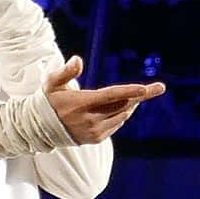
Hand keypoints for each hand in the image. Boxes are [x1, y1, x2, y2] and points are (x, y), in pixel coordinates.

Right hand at [44, 56, 165, 143]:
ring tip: (135, 95)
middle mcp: (90, 119)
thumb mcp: (52, 83)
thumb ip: (65, 71)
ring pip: (122, 115)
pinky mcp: (96, 139)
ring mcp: (94, 131)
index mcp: (81, 103)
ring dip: (130, 104)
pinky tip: (118, 108)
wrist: (40, 129)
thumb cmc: (49, 101)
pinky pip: (117, 124)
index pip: (111, 96)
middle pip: (123, 105)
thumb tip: (78, 59)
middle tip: (158, 87)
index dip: (130, 92)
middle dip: (141, 96)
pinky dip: (122, 114)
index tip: (146, 89)